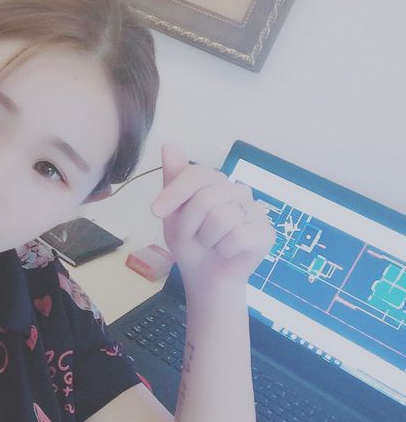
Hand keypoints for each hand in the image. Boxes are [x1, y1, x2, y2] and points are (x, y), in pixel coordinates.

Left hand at [151, 143, 274, 290]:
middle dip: (189, 224)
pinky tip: (226, 252)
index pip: (196, 175)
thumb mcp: (173, 212)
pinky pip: (237, 237)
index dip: (174, 193)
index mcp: (216, 182)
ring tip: (210, 244)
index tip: (156, 211)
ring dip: (206, 239)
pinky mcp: (266, 233)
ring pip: (221, 218)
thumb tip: (169, 145)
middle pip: (205, 198)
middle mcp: (238, 191)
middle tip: (192, 236)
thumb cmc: (190, 242)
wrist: (205, 277)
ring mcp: (255, 211)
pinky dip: (223, 250)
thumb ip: (173, 180)